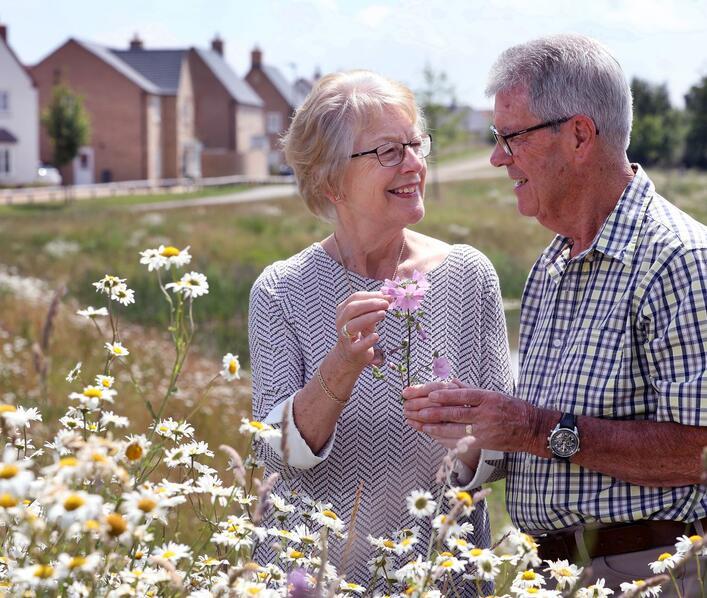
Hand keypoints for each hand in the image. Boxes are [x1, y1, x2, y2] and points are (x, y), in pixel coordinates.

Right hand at [334, 291, 389, 369]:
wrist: (348, 355)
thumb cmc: (359, 333)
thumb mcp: (365, 318)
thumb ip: (374, 308)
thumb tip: (388, 297)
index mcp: (343, 310)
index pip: (355, 298)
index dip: (371, 295)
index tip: (386, 296)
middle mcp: (341, 322)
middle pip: (352, 309)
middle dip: (370, 304)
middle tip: (386, 304)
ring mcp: (345, 337)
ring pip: (353, 325)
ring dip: (369, 317)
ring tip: (383, 314)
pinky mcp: (352, 351)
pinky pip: (359, 345)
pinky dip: (368, 340)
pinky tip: (376, 336)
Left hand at [404, 385, 535, 453]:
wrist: (531, 428)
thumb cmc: (510, 408)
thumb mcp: (493, 394)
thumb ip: (470, 389)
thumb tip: (451, 381)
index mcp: (487, 398)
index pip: (464, 396)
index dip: (446, 395)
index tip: (430, 395)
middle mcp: (485, 414)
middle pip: (456, 414)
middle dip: (434, 413)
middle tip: (418, 411)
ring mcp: (484, 431)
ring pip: (455, 430)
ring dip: (435, 428)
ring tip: (420, 425)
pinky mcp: (483, 444)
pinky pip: (460, 442)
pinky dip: (444, 439)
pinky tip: (433, 435)